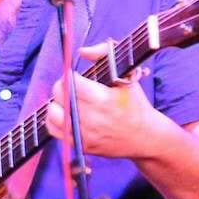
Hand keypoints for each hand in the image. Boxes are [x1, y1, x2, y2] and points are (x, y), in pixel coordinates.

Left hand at [45, 43, 164, 158]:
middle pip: (59, 95)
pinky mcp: (82, 146)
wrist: (146, 138)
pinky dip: (54, 121)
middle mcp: (92, 118)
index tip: (76, 77)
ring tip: (68, 102)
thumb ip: (104, 54)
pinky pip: (54, 131)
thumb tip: (82, 51)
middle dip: (63, 87)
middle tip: (72, 88)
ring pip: (52, 113)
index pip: (70, 82)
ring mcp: (86, 134)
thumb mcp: (128, 76)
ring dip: (56, 104)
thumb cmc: (135, 104)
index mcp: (103, 99)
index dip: (70, 76)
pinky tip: (64, 115)